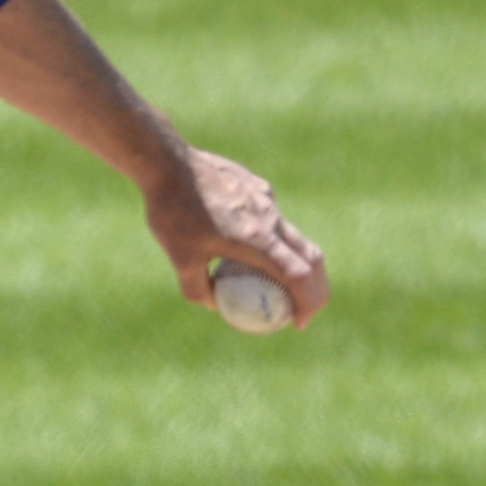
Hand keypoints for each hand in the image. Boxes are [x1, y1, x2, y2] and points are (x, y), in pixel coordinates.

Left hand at [144, 147, 328, 326]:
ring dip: (298, 263)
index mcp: (256, 239)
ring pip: (294, 236)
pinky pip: (273, 218)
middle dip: (317, 288)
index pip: (297, 276)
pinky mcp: (259, 187)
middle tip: (305, 310)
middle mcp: (270, 218)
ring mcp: (267, 199)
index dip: (307, 302)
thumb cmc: (172, 212)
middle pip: (311, 257)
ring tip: (283, 283)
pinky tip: (247, 245)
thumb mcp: (180, 258)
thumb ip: (199, 288)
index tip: (298, 323)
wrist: (168, 162)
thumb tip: (216, 306)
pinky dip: (272, 239)